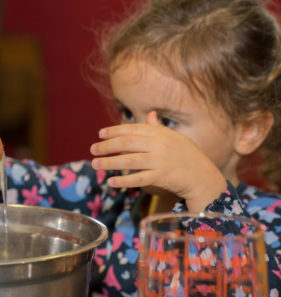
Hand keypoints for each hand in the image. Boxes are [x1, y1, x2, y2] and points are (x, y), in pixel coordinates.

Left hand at [90, 111, 226, 210]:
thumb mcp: (175, 139)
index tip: (100, 134)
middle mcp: (160, 145)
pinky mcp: (162, 177)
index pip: (133, 129)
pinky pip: (138, 178)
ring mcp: (160, 161)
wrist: (204, 178)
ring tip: (95, 164)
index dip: (115, 131)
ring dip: (110, 163)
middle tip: (92, 149)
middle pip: (127, 143)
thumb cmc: (187, 157)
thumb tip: (150, 115)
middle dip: (107, 146)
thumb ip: (159, 128)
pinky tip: (111, 181)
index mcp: (162, 134)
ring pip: (129, 161)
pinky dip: (124, 180)